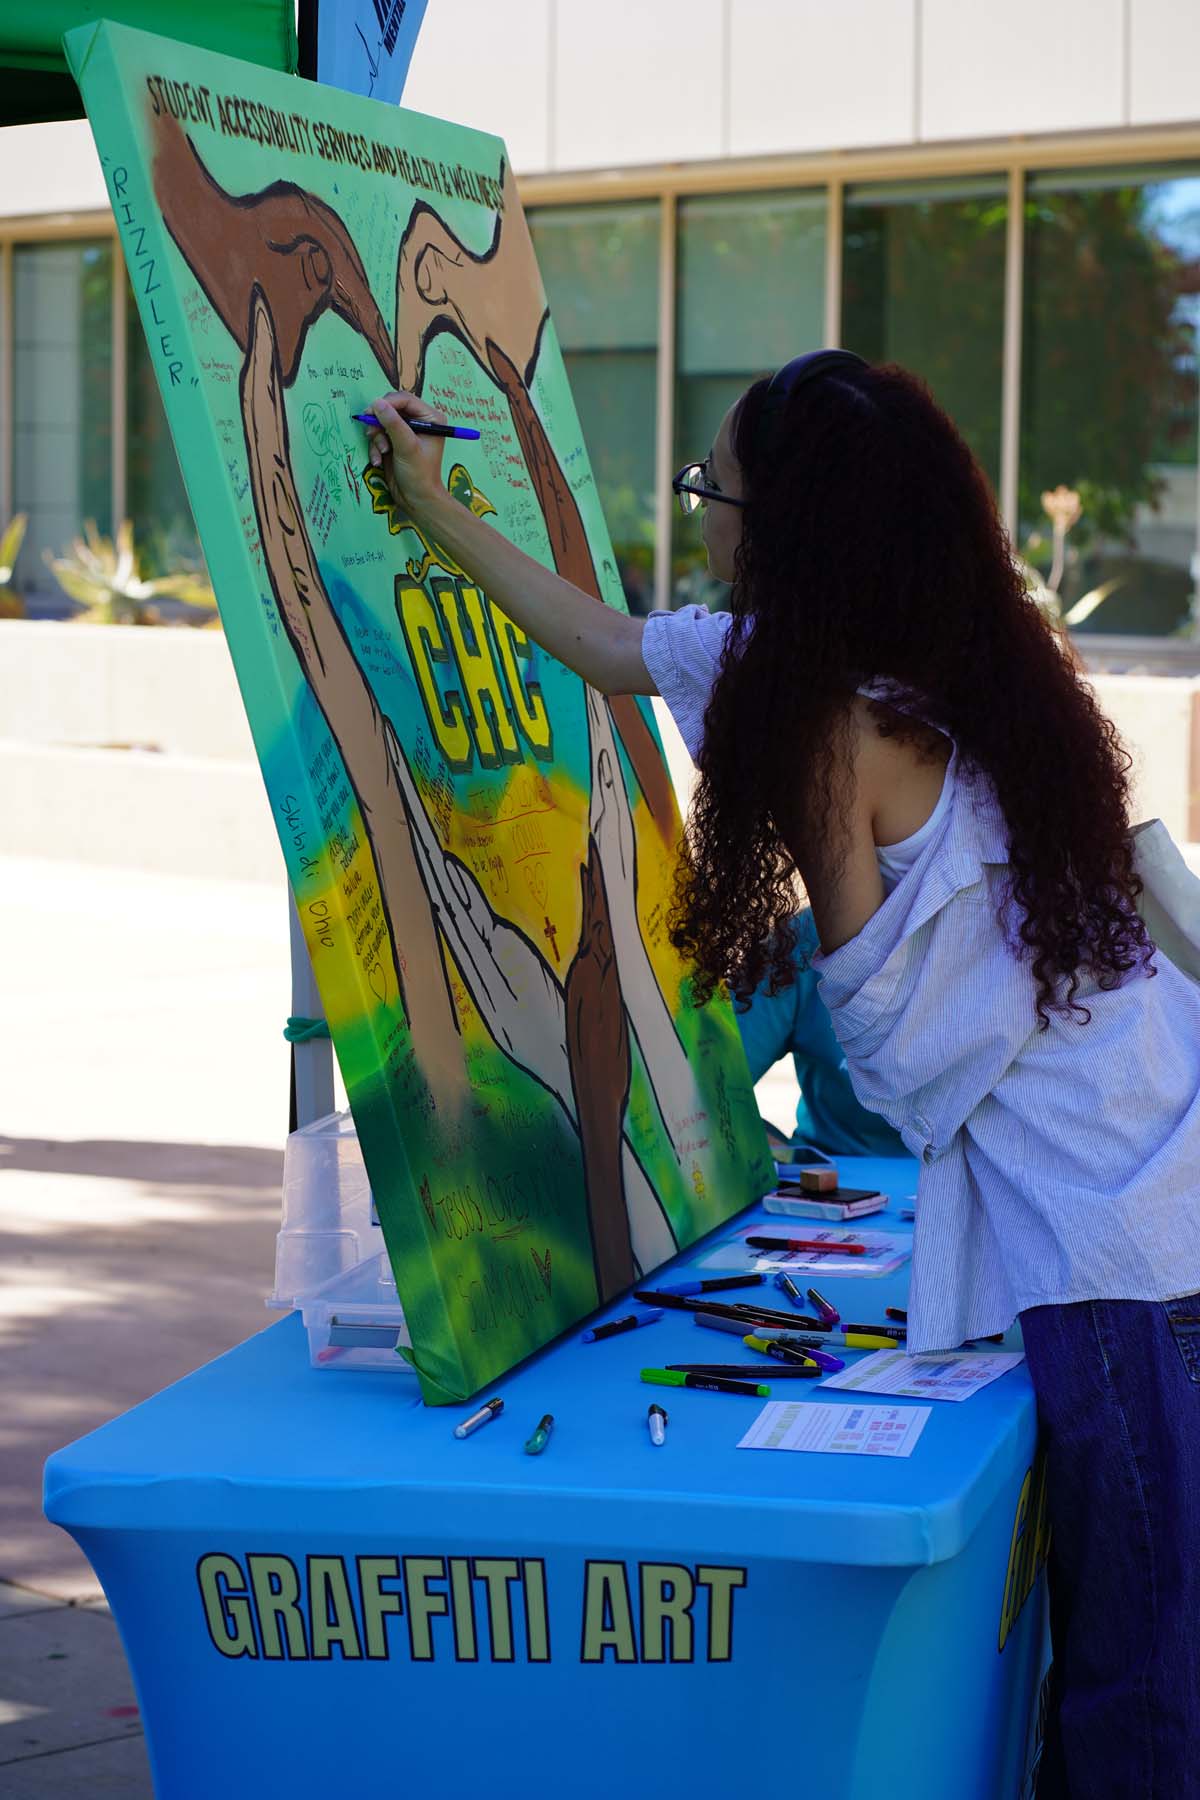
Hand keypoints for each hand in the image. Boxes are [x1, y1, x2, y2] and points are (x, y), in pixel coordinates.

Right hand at [364, 390, 446, 512]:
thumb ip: (393, 424)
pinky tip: (378, 460)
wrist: (416, 500)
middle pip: (391, 408)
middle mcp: (419, 421)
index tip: (371, 412)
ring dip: (377, 437)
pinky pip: (378, 435)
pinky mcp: (394, 442)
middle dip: (380, 423)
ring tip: (382, 452)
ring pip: (381, 422)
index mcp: (431, 418)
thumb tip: (377, 403)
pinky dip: (375, 447)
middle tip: (372, 433)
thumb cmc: (419, 475)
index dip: (387, 403)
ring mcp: (405, 431)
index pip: (405, 399)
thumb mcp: (407, 447)